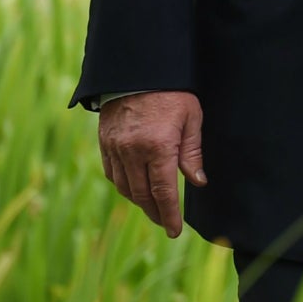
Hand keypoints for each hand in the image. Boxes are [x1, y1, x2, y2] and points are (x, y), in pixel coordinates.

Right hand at [98, 90, 205, 237]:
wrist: (138, 70)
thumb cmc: (172, 92)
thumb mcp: (192, 118)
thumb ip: (192, 153)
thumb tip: (197, 182)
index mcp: (158, 147)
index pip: (163, 192)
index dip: (170, 215)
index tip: (175, 231)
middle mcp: (132, 152)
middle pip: (142, 195)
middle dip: (155, 213)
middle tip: (166, 223)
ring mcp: (115, 148)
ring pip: (124, 187)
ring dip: (139, 202)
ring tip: (153, 209)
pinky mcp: (104, 143)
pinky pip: (112, 174)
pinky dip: (123, 186)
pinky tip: (134, 189)